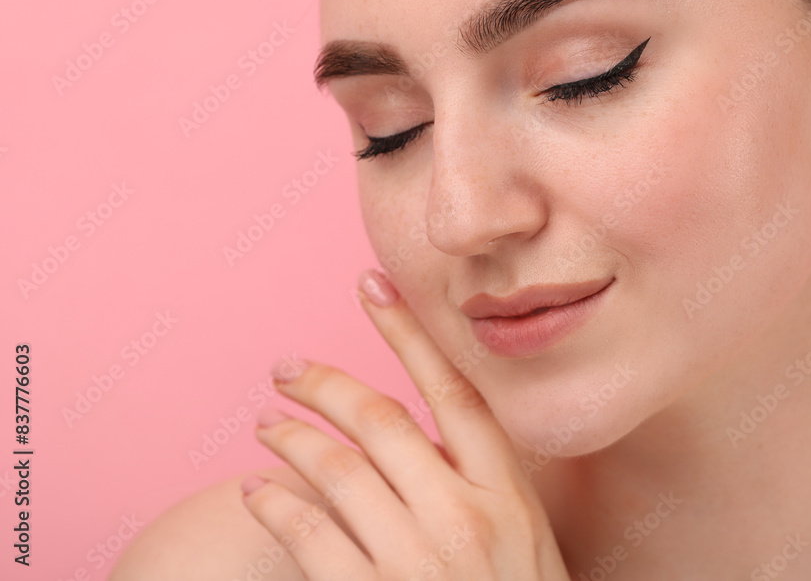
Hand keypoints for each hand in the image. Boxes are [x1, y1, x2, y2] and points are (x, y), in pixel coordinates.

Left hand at [240, 268, 571, 580]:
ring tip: (264, 426)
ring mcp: (418, 560)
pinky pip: (311, 537)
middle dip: (323, 383)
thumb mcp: (525, 543)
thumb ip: (482, 485)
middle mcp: (465, 516)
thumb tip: (424, 433)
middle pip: (381, 420)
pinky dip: (276, 506)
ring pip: (337, 470)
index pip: (453, 390)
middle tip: (286, 369)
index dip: (408, 332)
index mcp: (508, 493)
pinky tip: (256, 492)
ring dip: (290, 439)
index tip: (372, 286)